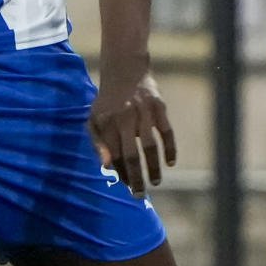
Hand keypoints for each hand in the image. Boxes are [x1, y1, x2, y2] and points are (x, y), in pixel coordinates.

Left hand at [90, 64, 175, 196]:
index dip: (120, 173)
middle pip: (131, 155)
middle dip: (135, 178)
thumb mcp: (94, 119)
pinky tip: (170, 163)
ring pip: (150, 146)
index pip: (113, 155)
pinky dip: (170, 148)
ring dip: (153, 167)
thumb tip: (106, 166)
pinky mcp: (159, 107)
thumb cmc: (107, 101)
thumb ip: (97, 142)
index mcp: (106, 123)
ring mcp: (143, 113)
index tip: (126, 188)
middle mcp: (124, 118)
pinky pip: (167, 132)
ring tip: (155, 182)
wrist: (125, 70)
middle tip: (140, 195)